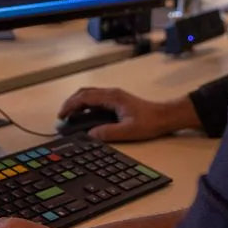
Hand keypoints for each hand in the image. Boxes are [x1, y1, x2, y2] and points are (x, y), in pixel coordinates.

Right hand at [57, 88, 197, 141]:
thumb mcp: (128, 130)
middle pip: (84, 93)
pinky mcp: (117, 100)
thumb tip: (90, 135)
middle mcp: (112, 93)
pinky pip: (96, 99)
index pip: (85, 98)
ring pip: (90, 95)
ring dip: (78, 103)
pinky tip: (85, 116)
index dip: (70, 105)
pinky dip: (86, 105)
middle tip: (62, 115)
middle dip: (71, 102)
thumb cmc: (150, 122)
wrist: (165, 116)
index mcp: (112, 97)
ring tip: (70, 116)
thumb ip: (108, 133)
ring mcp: (114, 96)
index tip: (61, 115)